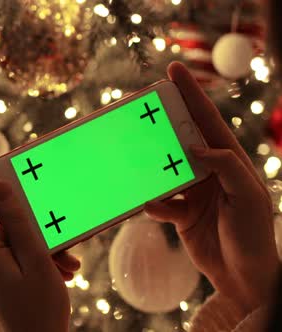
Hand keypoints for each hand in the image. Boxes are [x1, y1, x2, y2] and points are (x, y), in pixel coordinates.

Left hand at [0, 138, 76, 331]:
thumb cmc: (40, 313)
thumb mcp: (37, 262)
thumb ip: (19, 223)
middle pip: (6, 224)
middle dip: (37, 227)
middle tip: (62, 249)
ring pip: (16, 242)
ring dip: (44, 248)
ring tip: (67, 267)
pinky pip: (17, 258)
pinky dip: (39, 260)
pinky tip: (61, 272)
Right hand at [144, 62, 279, 312]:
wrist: (243, 277)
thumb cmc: (254, 236)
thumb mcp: (248, 197)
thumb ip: (225, 167)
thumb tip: (195, 146)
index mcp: (230, 161)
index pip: (208, 120)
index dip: (191, 94)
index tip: (173, 71)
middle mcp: (210, 172)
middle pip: (181, 138)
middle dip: (162, 122)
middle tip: (141, 108)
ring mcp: (194, 192)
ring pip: (164, 169)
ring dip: (150, 166)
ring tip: (133, 158)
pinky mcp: (180, 213)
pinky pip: (158, 202)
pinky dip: (151, 203)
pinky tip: (147, 204)